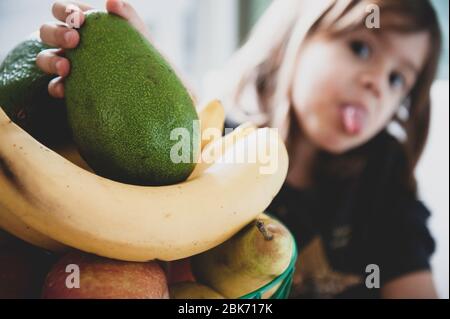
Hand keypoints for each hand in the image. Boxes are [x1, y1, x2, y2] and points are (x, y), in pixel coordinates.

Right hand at [36, 0, 150, 97]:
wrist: (148, 80)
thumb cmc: (139, 50)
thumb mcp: (136, 31)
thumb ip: (125, 13)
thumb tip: (112, 2)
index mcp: (81, 24)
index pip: (62, 11)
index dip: (65, 11)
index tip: (80, 20)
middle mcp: (69, 42)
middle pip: (46, 32)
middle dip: (57, 34)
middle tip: (75, 40)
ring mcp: (67, 64)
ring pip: (44, 58)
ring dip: (51, 60)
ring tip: (66, 67)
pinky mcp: (70, 87)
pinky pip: (55, 86)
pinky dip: (56, 86)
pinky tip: (65, 89)